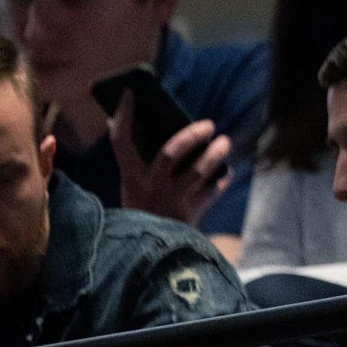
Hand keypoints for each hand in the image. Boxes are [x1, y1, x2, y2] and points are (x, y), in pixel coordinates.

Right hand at [110, 102, 231, 225]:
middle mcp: (152, 185)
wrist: (149, 252)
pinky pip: (213, 191)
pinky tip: (226, 172)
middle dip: (191, 135)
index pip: (121, 141)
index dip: (124, 116)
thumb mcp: (131, 185)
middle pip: (170, 153)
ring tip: (225, 142)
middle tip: (209, 124)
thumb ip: (133, 158)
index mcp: (131, 176)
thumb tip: (119, 119)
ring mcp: (173, 199)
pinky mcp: (192, 212)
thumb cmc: (142, 209)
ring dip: (215, 154)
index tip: (130, 93)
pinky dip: (222, 180)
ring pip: (198, 171)